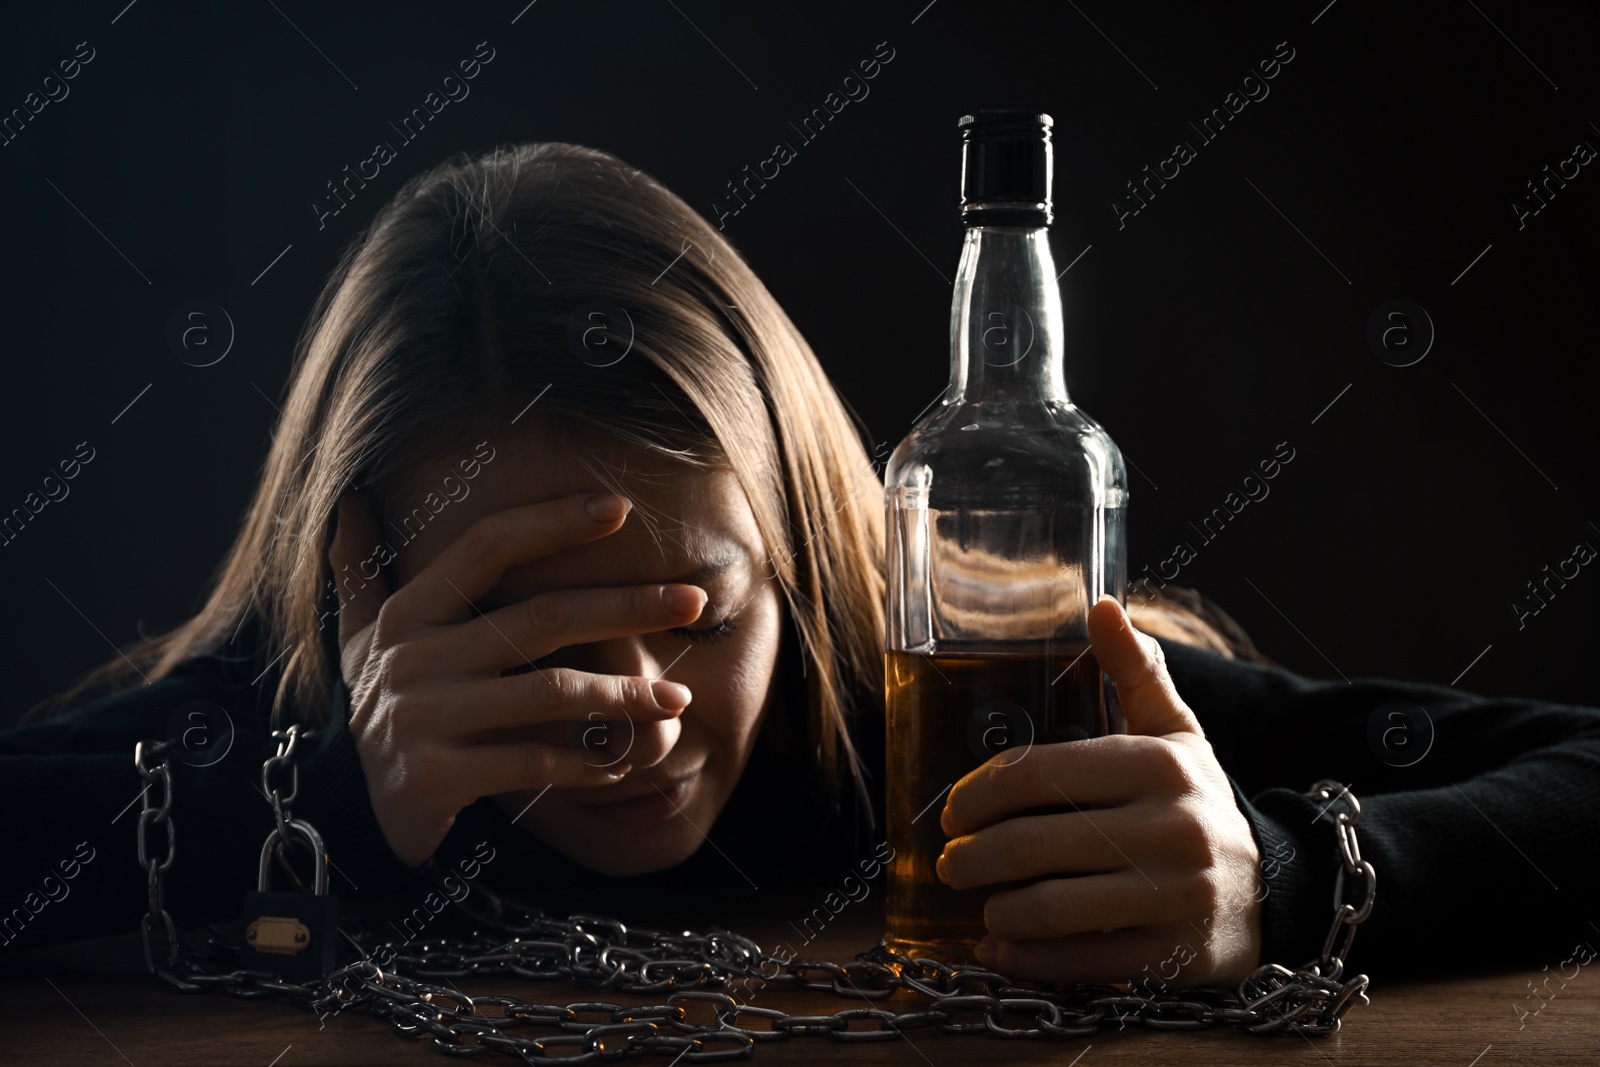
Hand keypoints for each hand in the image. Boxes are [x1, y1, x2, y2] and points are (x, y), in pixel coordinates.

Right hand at [329, 489, 707, 866]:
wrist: (337, 807)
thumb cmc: (375, 705)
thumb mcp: (356, 637)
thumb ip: (359, 568)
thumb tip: (352, 498)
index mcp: (409, 613)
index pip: (487, 547)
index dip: (552, 523)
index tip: (620, 509)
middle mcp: (417, 658)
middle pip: (540, 617)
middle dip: (625, 606)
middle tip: (692, 600)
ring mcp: (426, 719)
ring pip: (546, 694)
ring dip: (621, 696)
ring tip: (679, 699)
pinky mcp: (438, 777)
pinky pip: (530, 764)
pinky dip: (583, 763)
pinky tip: (624, 763)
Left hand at [936, 595, 1264, 987]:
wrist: (1275, 890)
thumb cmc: (1198, 803)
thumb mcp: (1176, 732)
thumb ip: (1135, 670)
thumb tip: (1100, 604)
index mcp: (1159, 764)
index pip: (1043, 772)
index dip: (982, 792)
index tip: (953, 810)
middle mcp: (1172, 827)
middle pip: (1036, 843)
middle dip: (974, 856)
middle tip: (950, 862)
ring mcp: (1176, 896)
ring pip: (1052, 907)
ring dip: (997, 912)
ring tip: (980, 905)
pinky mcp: (1176, 957)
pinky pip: (1082, 962)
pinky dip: (1029, 960)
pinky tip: (1002, 951)